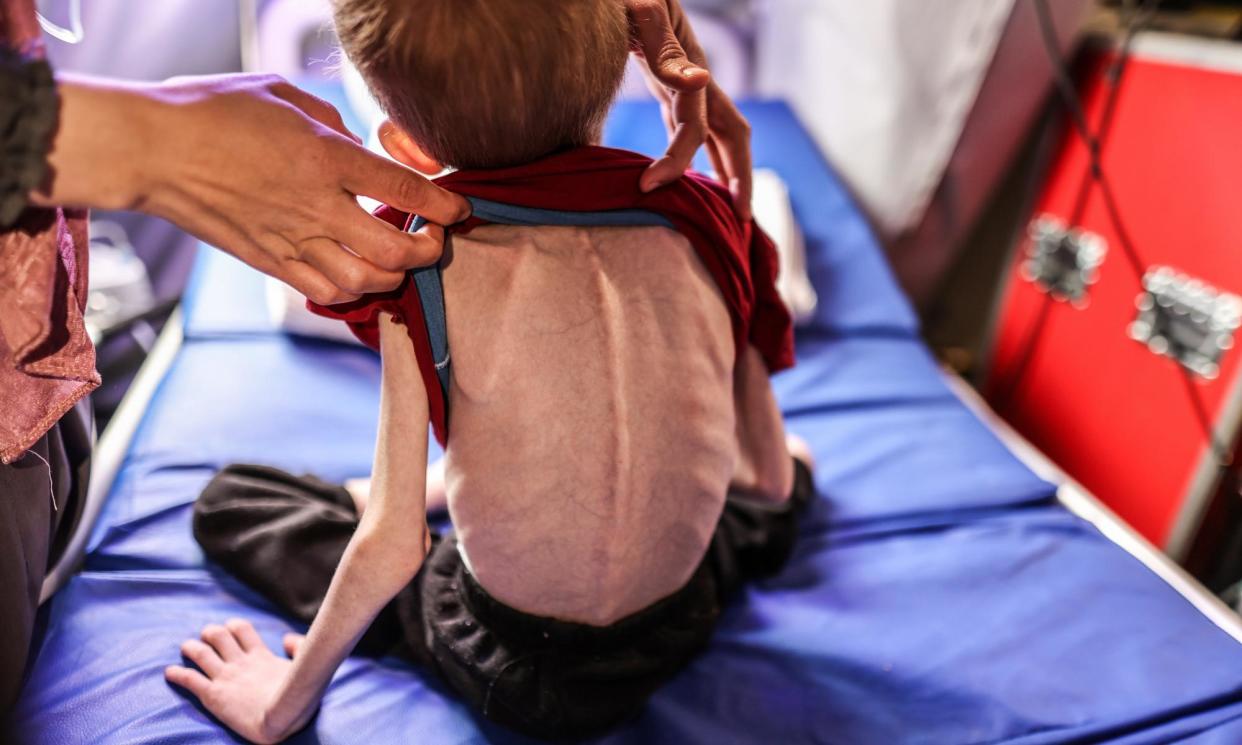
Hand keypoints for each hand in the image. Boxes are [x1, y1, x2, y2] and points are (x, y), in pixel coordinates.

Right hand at [35, 74, 471, 305]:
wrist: (151, 150)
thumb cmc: (213, 110)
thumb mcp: (285, 95)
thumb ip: (334, 121)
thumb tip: (361, 146)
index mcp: (325, 158)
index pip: (406, 193)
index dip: (445, 206)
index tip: (459, 208)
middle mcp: (316, 206)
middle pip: (396, 251)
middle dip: (429, 251)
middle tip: (434, 238)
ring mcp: (292, 239)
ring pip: (366, 282)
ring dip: (394, 276)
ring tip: (398, 259)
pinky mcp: (269, 261)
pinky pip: (325, 290)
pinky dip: (353, 289)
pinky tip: (358, 273)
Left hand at [165, 619, 308, 743]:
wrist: (281, 720)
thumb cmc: (297, 699)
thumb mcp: (305, 668)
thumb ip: (299, 648)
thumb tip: (287, 639)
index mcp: (260, 655)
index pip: (242, 629)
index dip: (233, 626)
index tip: (230, 629)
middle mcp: (239, 662)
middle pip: (218, 635)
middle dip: (210, 633)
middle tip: (207, 638)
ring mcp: (225, 677)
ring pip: (200, 653)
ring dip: (190, 648)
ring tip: (186, 648)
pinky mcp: (213, 695)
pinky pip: (190, 679)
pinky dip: (177, 674)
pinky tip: (169, 672)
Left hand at [626, 0, 752, 219]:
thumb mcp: (643, 14)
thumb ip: (665, 52)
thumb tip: (699, 82)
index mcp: (689, 70)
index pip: (694, 128)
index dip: (677, 161)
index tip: (649, 186)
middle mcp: (696, 80)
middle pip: (733, 136)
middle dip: (740, 178)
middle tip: (740, 221)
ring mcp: (686, 82)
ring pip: (717, 134)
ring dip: (727, 171)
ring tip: (729, 211)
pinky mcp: (668, 82)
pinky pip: (691, 126)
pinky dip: (696, 155)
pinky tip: (691, 177)